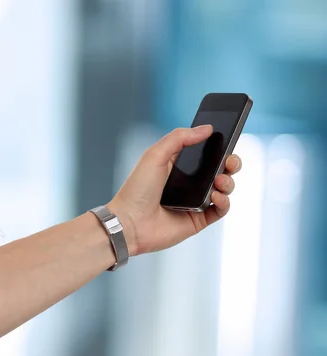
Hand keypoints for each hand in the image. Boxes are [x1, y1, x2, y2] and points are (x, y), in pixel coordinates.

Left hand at [107, 125, 241, 255]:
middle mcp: (187, 183)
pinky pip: (220, 210)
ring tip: (219, 180)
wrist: (130, 222)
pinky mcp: (198, 220)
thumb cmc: (136, 189)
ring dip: (228, 182)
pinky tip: (216, 196)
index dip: (219, 146)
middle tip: (230, 161)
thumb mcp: (155, 155)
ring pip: (223, 189)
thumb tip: (207, 128)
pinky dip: (224, 202)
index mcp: (177, 165)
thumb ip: (179, 138)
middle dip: (231, 163)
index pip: (204, 152)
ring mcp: (194, 201)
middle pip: (219, 169)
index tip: (228, 139)